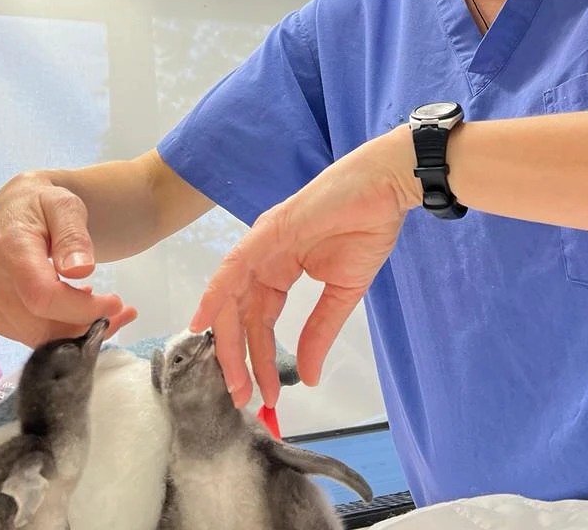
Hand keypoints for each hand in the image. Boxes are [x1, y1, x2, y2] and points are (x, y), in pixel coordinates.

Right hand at [0, 172, 136, 346]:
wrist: (15, 206)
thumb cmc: (43, 203)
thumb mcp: (66, 206)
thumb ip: (73, 237)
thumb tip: (80, 270)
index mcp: (8, 249)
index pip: (43, 297)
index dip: (82, 309)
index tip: (116, 304)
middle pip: (40, 325)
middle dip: (87, 326)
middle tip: (122, 312)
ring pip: (36, 337)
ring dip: (76, 332)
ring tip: (106, 311)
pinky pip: (27, 335)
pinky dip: (57, 331)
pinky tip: (76, 310)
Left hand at [190, 126, 417, 407]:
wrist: (383, 190)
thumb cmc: (367, 229)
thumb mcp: (342, 293)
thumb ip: (319, 332)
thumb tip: (309, 376)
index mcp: (280, 270)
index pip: (260, 321)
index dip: (260, 359)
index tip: (267, 395)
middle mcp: (264, 260)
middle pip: (240, 315)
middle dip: (239, 359)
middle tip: (245, 398)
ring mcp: (262, 244)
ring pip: (232, 298)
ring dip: (229, 340)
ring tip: (235, 380)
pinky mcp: (267, 232)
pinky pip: (235, 267)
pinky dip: (216, 293)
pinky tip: (204, 320)